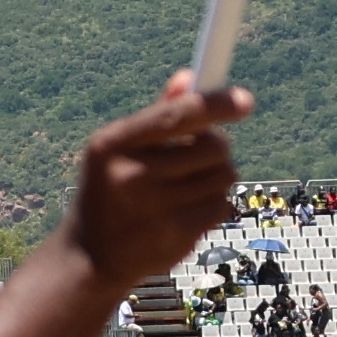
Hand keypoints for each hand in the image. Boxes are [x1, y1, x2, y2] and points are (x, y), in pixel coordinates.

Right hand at [62, 73, 254, 293]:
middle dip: (218, 147)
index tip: (245, 100)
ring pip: (224, 176)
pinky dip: (214, 205)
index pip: (176, 115)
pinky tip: (188, 211)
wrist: (91, 258)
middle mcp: (131, 175)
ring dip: (217, 177)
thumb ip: (154, 116)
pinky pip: (221, 206)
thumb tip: (189, 78)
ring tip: (191, 186)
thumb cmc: (109, 193)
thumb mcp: (117, 151)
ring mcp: (154, 209)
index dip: (216, 104)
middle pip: (213, 146)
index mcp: (112, 144)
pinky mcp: (175, 236)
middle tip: (205, 155)